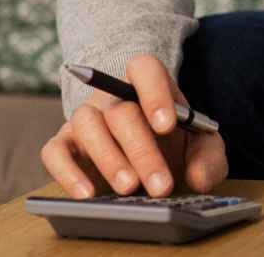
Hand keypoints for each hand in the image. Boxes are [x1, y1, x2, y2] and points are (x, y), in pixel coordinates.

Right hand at [40, 55, 228, 198]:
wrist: (149, 163)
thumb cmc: (177, 149)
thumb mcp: (203, 151)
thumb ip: (209, 160)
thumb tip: (197, 178)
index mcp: (148, 86)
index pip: (145, 68)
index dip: (155, 93)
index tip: (167, 125)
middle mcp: (112, 98)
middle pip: (121, 111)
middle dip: (142, 150)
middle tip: (161, 186)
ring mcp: (85, 119)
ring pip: (87, 124)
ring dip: (108, 159)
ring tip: (129, 188)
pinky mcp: (63, 145)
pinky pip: (54, 152)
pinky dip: (67, 173)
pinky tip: (88, 195)